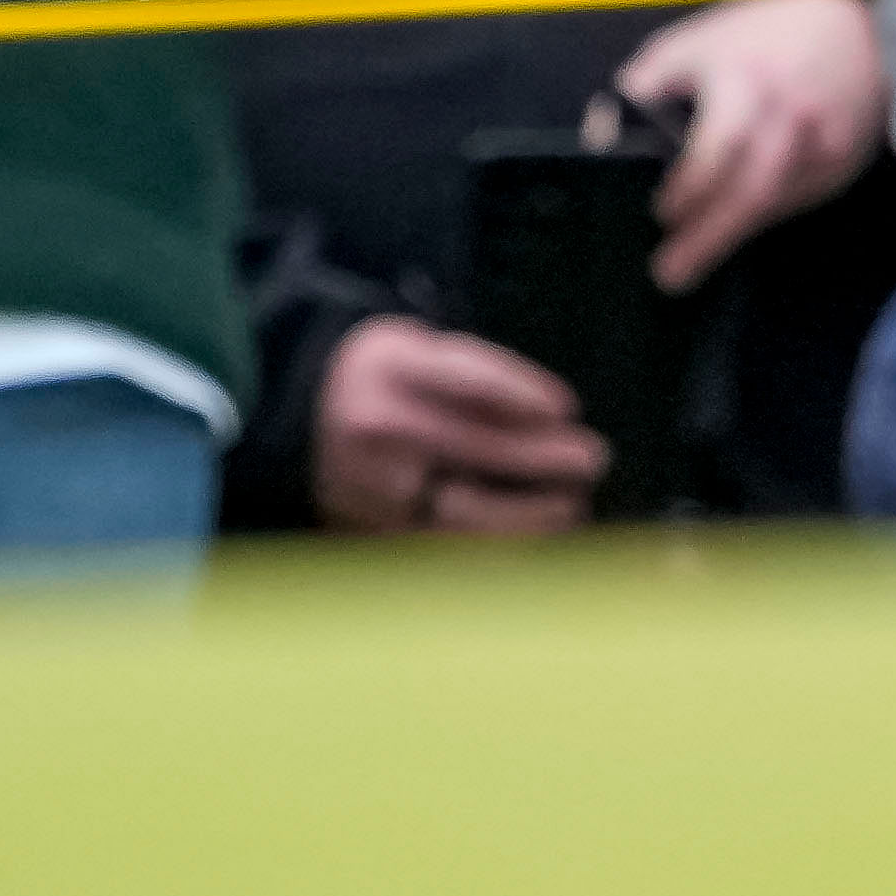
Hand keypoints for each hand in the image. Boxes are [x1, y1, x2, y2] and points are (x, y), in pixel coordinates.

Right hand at [310, 315, 605, 534]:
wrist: (303, 417)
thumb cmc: (390, 379)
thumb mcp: (423, 350)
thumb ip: (480, 376)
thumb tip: (552, 415)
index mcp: (394, 367)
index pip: (470, 380)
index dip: (523, 395)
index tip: (567, 409)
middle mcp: (376, 425)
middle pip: (475, 445)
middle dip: (543, 457)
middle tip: (592, 459)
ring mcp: (369, 483)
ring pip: (461, 508)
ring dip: (527, 513)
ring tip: (573, 507)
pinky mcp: (367, 528)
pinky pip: (440, 544)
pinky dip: (492, 545)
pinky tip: (530, 538)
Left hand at [607, 0, 889, 292]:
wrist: (857, 32)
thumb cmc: (767, 37)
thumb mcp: (701, 41)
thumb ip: (651, 81)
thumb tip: (604, 130)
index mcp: (748, 77)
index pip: (718, 145)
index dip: (688, 186)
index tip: (661, 213)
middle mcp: (789, 112)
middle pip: (751, 189)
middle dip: (707, 236)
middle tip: (668, 273)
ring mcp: (821, 141)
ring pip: (774, 203)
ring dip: (728, 238)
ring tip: (686, 268)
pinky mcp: (841, 162)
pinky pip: (796, 201)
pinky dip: (761, 220)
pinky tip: (733, 229)